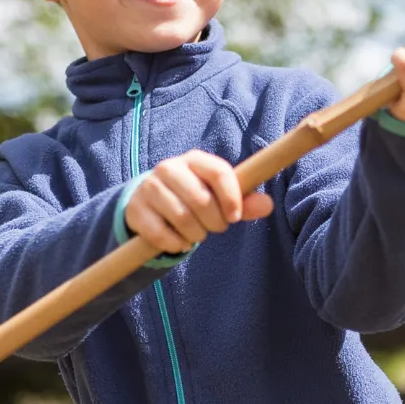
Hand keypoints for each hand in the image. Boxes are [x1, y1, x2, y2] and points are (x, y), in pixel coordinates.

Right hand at [123, 149, 273, 254]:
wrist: (150, 202)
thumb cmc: (194, 196)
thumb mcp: (219, 196)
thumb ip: (243, 201)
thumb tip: (268, 205)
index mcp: (195, 159)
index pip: (219, 172)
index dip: (231, 197)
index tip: (235, 218)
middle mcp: (169, 167)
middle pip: (201, 199)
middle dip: (214, 222)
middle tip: (215, 228)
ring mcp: (150, 187)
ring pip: (182, 217)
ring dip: (196, 234)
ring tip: (198, 234)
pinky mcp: (136, 209)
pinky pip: (161, 234)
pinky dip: (176, 244)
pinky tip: (181, 242)